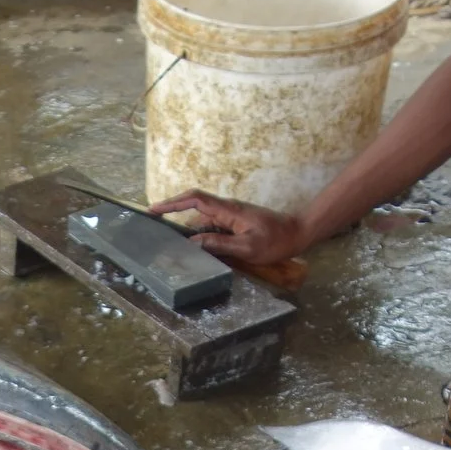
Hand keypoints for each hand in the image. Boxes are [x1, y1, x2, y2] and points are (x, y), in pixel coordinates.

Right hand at [151, 191, 311, 267]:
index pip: (195, 200)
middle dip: (173, 213)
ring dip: (187, 230)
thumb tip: (193, 243)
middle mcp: (226, 209)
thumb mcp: (247, 247)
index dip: (173, 203)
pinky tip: (193, 249)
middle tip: (153, 227)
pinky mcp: (233, 223)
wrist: (297, 234)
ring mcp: (230, 216)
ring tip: (170, 244)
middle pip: (193, 208)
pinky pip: (211, 227)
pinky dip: (199, 235)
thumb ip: (219, 244)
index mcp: (228, 210)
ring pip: (201, 220)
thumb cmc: (275, 241)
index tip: (154, 209)